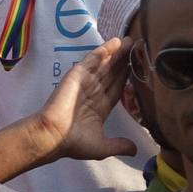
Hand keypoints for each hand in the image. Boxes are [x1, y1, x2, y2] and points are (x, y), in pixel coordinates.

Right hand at [27, 38, 138, 164]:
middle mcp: (94, 92)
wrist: (53, 136)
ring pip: (105, 64)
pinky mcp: (77, 74)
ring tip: (130, 40)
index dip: (128, 77)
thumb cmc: (73, 142)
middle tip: (138, 46)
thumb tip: (136, 151)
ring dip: (117, 52)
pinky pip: (93, 60)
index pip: (118, 87)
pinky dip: (104, 50)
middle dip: (124, 61)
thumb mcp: (101, 147)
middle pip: (113, 72)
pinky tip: (116, 42)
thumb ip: (119, 145)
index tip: (139, 66)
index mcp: (101, 107)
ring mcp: (86, 82)